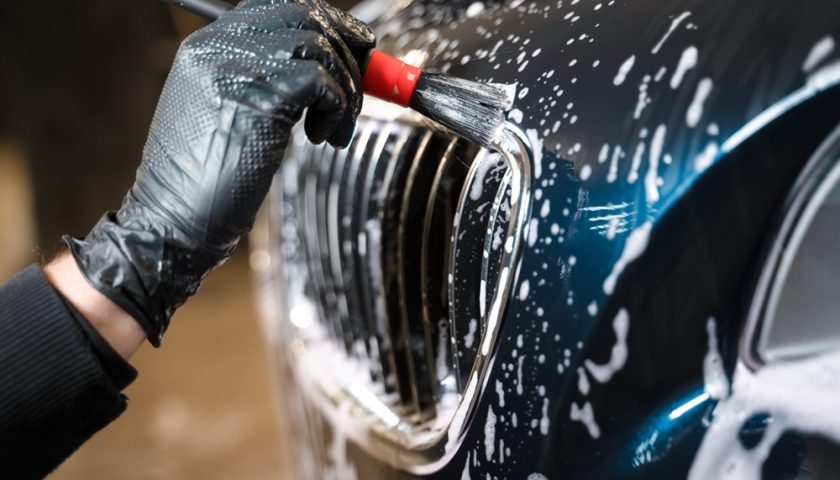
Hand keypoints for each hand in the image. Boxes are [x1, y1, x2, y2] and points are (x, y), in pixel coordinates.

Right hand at [64, 0, 374, 345]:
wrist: (171, 221)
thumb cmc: (205, 180)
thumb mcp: (228, 114)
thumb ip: (267, 80)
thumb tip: (329, 66)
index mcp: (207, 45)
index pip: (278, 7)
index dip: (325, 23)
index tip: (352, 49)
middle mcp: (218, 46)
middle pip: (304, 15)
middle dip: (346, 46)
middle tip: (361, 83)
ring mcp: (236, 69)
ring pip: (320, 48)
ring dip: (346, 89)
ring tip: (335, 128)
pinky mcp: (261, 98)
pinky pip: (323, 83)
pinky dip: (338, 109)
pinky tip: (322, 139)